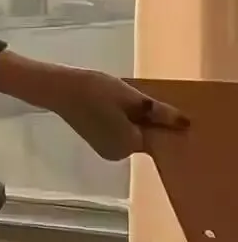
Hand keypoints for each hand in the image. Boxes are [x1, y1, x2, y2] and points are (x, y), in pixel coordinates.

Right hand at [0, 51, 188, 160]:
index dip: (166, 125)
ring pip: (132, 134)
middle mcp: (119, 153)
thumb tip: (185, 124)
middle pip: (146, 138)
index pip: (159, 139)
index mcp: (129, 145)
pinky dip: (123, 121)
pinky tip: (116, 104)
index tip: (168, 110)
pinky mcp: (96, 140)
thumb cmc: (94, 90)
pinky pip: (120, 132)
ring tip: (128, 98)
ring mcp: (106, 148)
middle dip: (150, 121)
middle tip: (145, 98)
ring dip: (136, 119)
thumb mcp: (131, 97)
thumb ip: (158, 112)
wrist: (57, 87)